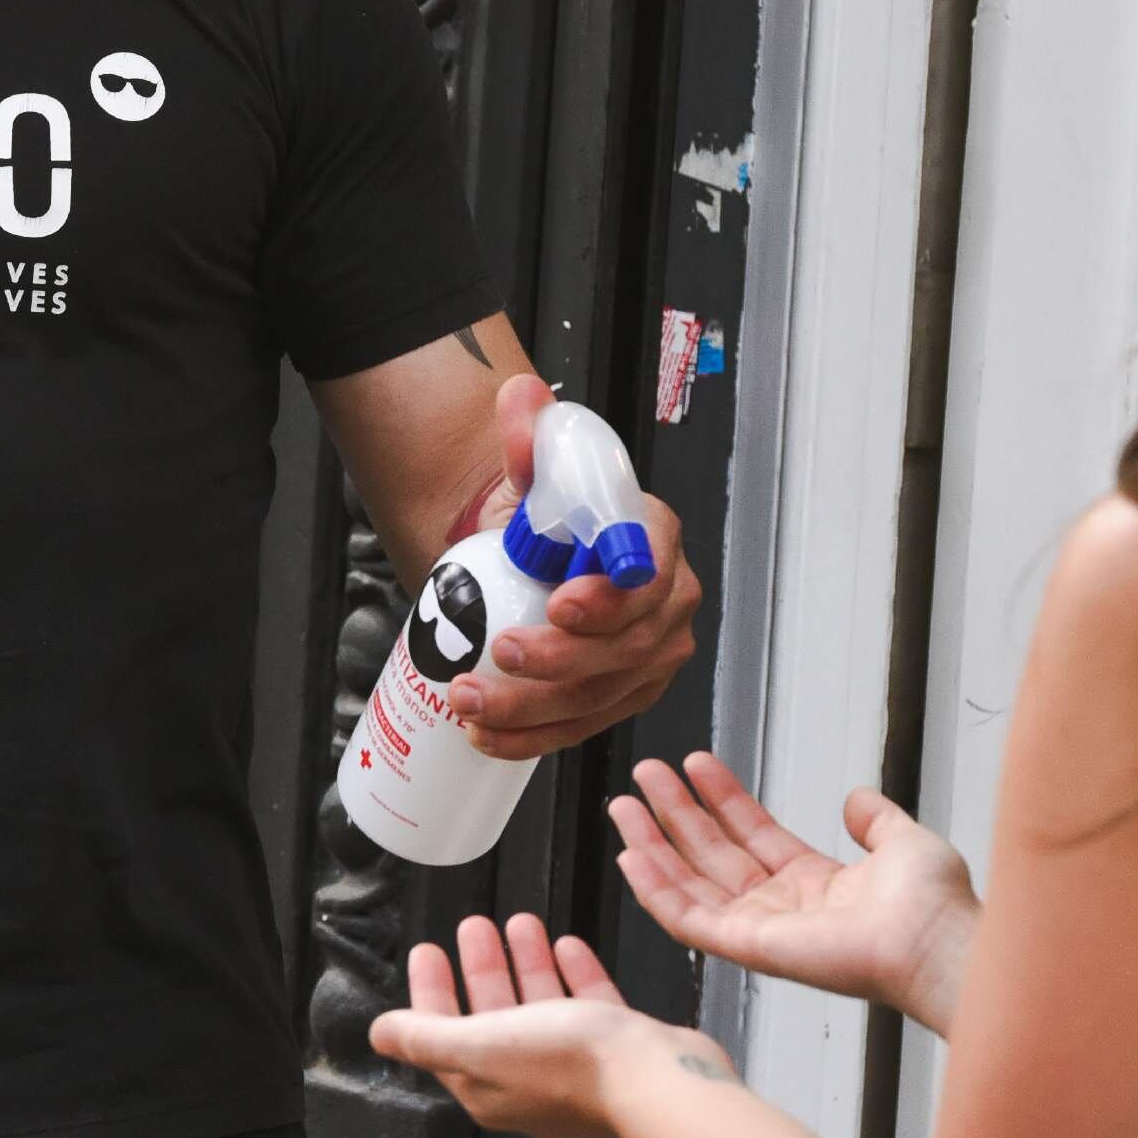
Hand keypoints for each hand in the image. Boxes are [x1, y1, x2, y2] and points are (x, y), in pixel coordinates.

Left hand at [370, 910, 718, 1137]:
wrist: (658, 1081)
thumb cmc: (574, 1067)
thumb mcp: (481, 1044)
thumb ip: (426, 1037)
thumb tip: (380, 1034)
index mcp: (489, 1088)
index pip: (445, 1037)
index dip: (432, 993)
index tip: (428, 953)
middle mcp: (529, 1085)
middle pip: (493, 1018)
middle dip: (481, 970)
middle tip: (473, 928)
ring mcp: (575, 1071)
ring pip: (540, 1009)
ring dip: (525, 964)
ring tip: (519, 923)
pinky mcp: (615, 1055)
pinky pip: (587, 1009)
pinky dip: (572, 975)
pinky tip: (567, 947)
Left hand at [450, 375, 705, 762]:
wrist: (528, 555)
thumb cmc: (545, 515)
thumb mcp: (536, 468)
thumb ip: (528, 433)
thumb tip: (520, 398)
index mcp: (656, 539)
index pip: (648, 575)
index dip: (610, 599)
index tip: (558, 604)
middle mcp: (666, 603)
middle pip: (628, 648)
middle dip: (560, 662)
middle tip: (497, 656)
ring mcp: (648, 657)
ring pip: (602, 696)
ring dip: (534, 709)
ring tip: (470, 701)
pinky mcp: (621, 695)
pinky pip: (583, 726)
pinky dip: (533, 738)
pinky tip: (487, 737)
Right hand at [612, 756, 979, 1031]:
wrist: (935, 940)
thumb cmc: (933, 906)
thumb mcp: (903, 841)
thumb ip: (876, 819)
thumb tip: (856, 798)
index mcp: (816, 884)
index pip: (753, 835)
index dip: (722, 798)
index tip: (697, 763)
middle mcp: (783, 907)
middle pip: (712, 854)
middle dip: (676, 812)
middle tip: (646, 774)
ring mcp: (761, 928)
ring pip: (689, 883)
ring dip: (653, 843)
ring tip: (624, 802)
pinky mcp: (748, 946)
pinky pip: (687, 919)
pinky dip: (655, 889)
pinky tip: (630, 855)